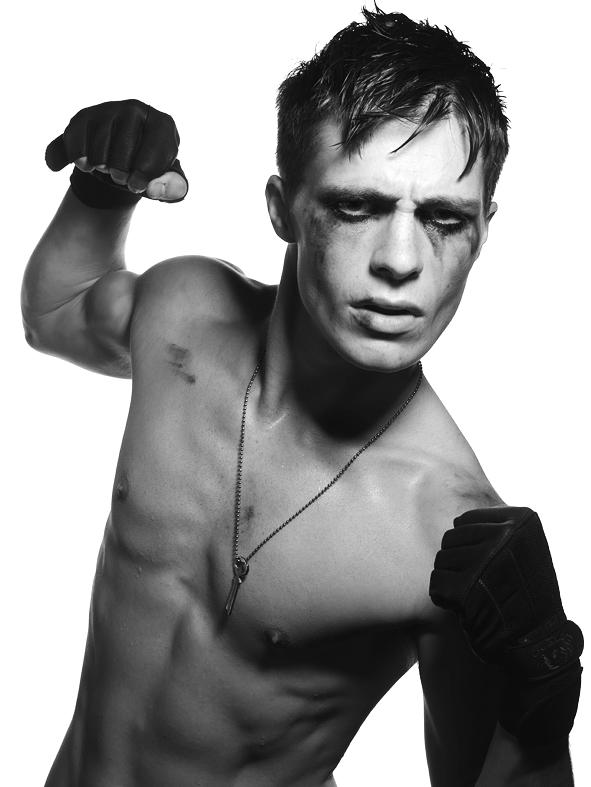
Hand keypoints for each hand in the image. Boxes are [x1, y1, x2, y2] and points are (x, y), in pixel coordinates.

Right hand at [45, 99, 187, 202]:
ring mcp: (108, 110)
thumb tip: (153, 188)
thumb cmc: (152, 170)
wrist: (125, 163)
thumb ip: (173, 187)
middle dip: (121, 173)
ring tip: (107, 168)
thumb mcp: (169, 182)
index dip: (144, 173)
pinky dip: (78, 160)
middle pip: (123, 148)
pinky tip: (86, 166)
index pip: (155, 147)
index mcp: (163, 125)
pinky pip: (75, 143)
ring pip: (98, 149)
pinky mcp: (84, 117)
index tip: (137, 187)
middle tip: (122, 178)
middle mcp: (136, 109)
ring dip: (100, 168)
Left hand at [429, 506, 582, 742]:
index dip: (468, 545)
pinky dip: (445, 599)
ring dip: (451, 581)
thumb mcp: (523, 548)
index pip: (465, 520)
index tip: (488, 566)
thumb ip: (496, 528)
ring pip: (441, 560)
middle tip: (479, 585)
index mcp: (521, 519)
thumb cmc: (525, 594)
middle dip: (458, 563)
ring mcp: (485, 561)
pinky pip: (436, 583)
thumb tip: (455, 519)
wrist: (538, 643)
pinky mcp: (465, 588)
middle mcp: (505, 535)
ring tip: (475, 596)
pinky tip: (467, 609)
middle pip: (450, 538)